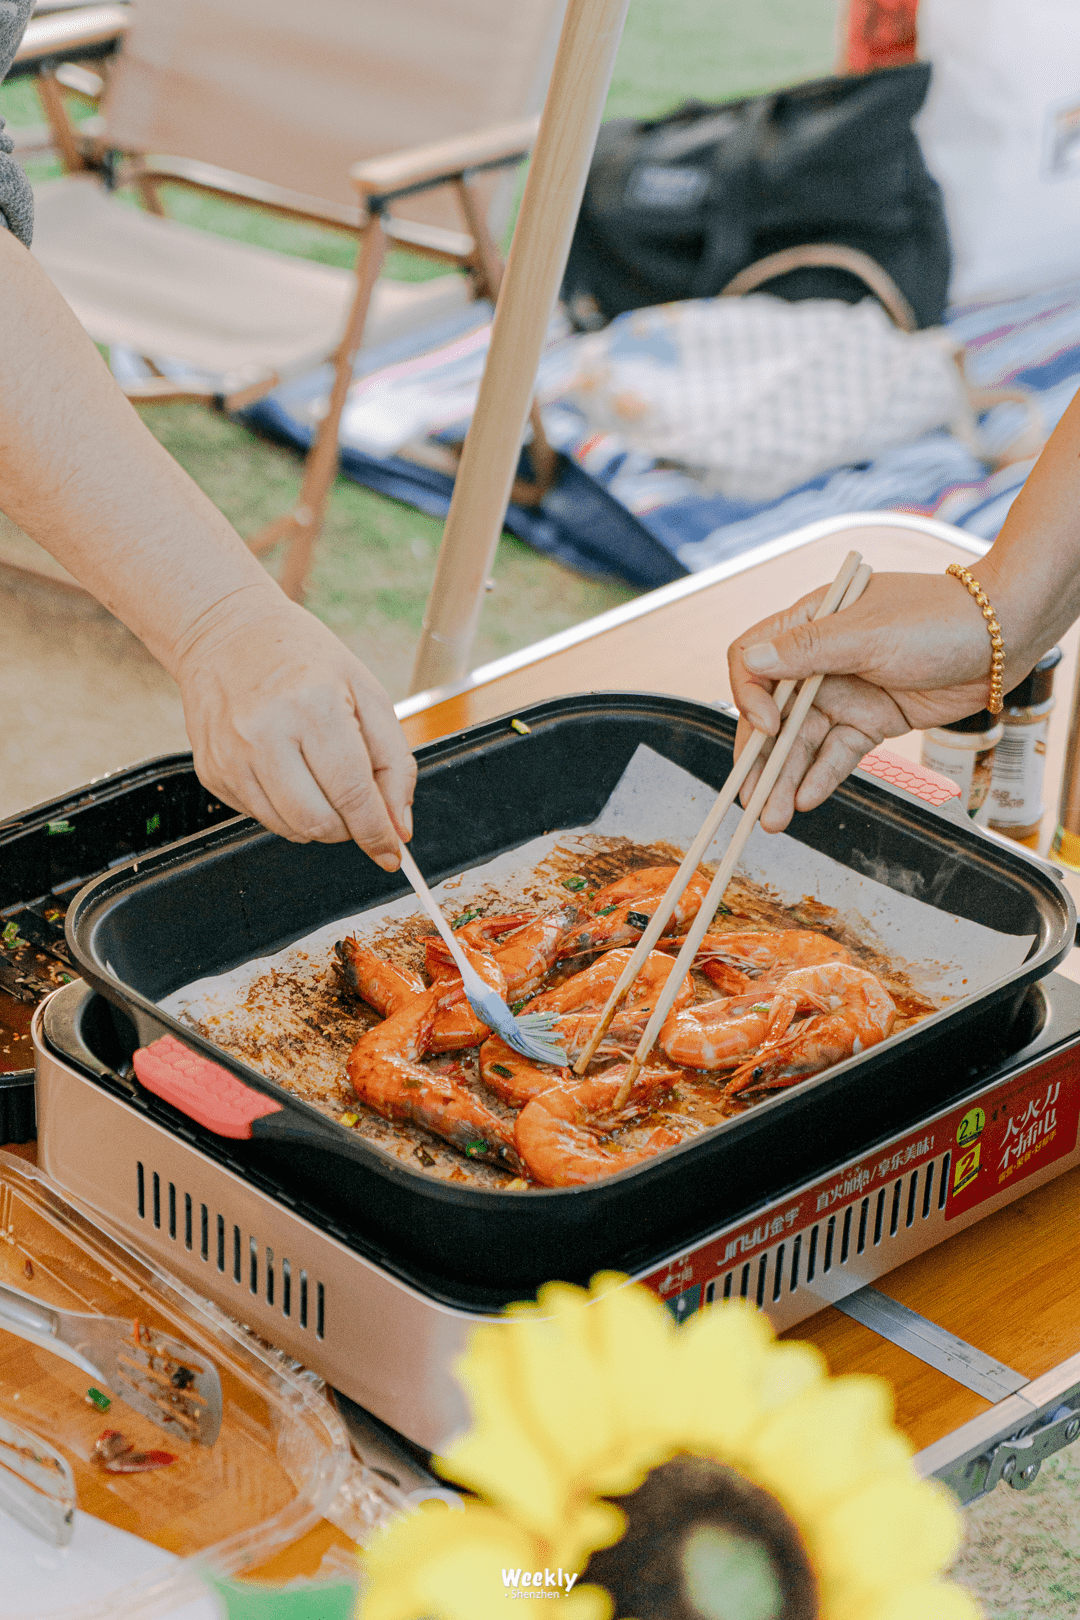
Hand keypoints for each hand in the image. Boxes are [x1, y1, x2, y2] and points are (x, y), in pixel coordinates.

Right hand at [173, 588, 414, 868]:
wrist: (226, 630)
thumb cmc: (303, 658)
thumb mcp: (366, 692)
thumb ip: (393, 762)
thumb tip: (399, 827)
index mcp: (312, 706)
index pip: (352, 794)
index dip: (377, 832)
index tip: (392, 853)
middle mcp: (265, 733)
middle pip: (319, 823)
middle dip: (348, 829)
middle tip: (356, 805)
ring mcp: (231, 756)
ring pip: (289, 829)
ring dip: (318, 822)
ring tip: (321, 779)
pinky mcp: (211, 771)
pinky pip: (261, 817)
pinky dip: (286, 810)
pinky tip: (287, 770)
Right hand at [726, 568, 1024, 831]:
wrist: (1004, 637)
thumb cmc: (937, 618)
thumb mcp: (868, 633)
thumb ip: (808, 650)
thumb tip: (749, 661)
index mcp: (809, 624)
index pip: (753, 660)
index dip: (750, 696)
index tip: (768, 727)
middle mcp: (819, 661)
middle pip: (773, 713)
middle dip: (760, 757)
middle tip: (751, 800)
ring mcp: (845, 694)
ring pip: (802, 742)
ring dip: (786, 779)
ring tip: (773, 818)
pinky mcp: (871, 722)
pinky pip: (837, 754)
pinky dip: (821, 777)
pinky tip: (806, 800)